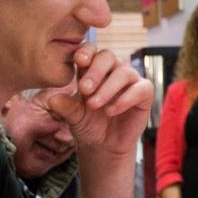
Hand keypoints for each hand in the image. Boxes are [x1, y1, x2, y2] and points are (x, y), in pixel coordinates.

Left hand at [47, 43, 152, 160]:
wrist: (104, 146)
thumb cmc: (88, 126)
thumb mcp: (74, 117)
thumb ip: (65, 107)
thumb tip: (53, 99)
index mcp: (93, 70)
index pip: (91, 51)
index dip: (86, 51)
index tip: (79, 61)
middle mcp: (113, 71)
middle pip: (108, 56)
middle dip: (96, 71)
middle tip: (84, 89)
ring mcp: (130, 81)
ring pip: (124, 72)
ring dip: (108, 88)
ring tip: (94, 105)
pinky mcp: (144, 94)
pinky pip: (140, 88)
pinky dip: (125, 99)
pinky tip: (111, 111)